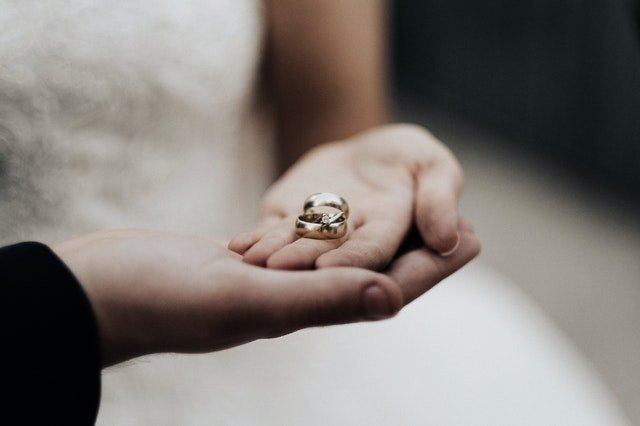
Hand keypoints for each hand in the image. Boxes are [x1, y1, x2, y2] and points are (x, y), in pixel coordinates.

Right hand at [52, 226, 478, 366]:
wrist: (101, 291)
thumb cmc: (162, 301)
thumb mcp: (245, 299)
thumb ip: (317, 299)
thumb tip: (391, 298)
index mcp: (301, 310)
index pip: (382, 288)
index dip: (431, 267)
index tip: (473, 239)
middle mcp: (293, 299)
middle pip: (371, 272)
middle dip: (416, 250)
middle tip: (457, 222)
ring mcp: (268, 281)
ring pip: (340, 258)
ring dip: (378, 237)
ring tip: (410, 213)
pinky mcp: (245, 262)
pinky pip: (303, 246)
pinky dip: (331, 229)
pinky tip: (342, 217)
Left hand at [229, 124, 467, 269]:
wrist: (366, 151)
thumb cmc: (408, 159)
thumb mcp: (433, 166)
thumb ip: (440, 197)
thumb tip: (449, 239)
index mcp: (389, 233)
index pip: (373, 252)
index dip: (354, 260)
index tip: (331, 267)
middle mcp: (350, 243)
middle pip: (327, 256)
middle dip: (303, 263)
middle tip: (278, 270)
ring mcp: (316, 236)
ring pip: (294, 248)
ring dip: (273, 256)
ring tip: (251, 259)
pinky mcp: (288, 224)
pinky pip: (272, 235)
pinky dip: (257, 241)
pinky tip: (238, 246)